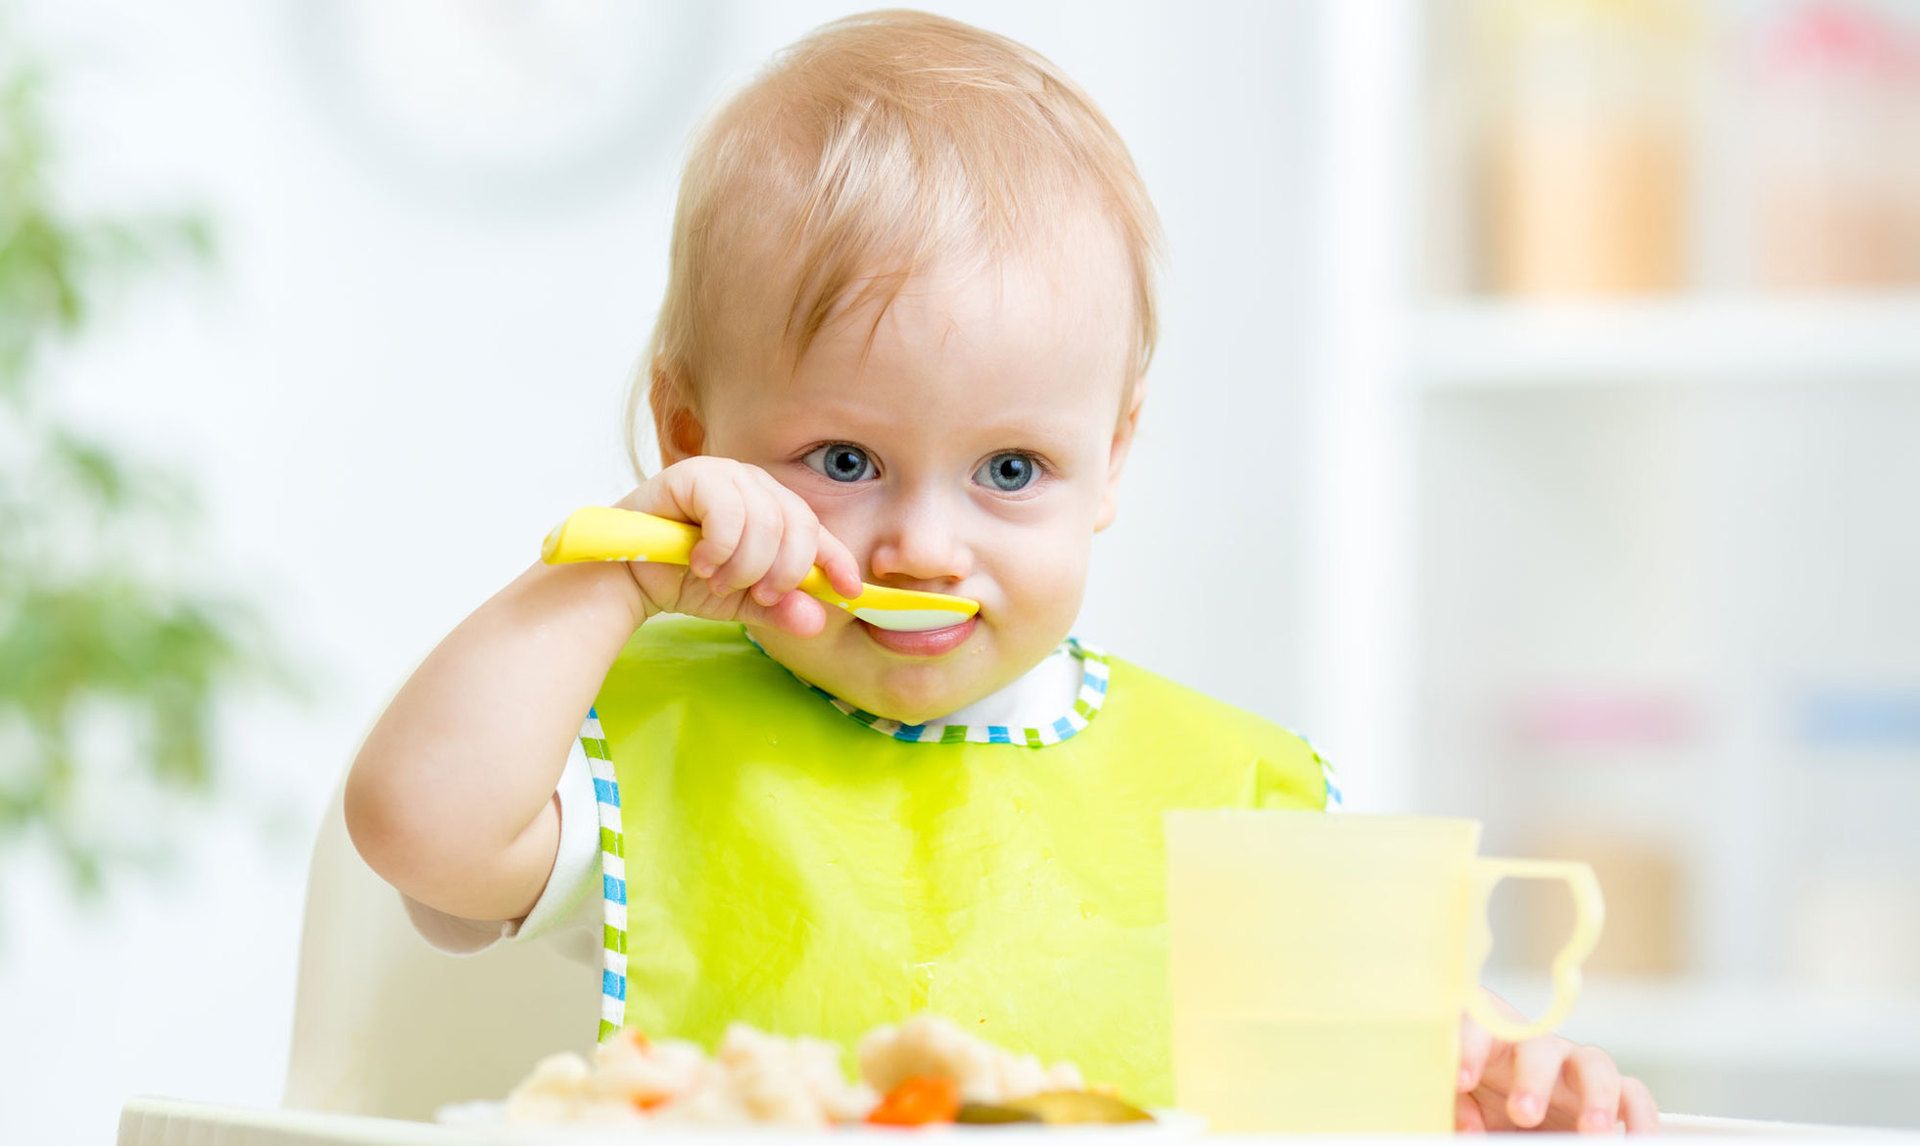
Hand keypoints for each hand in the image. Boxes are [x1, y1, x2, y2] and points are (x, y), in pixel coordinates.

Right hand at [611, 457, 863, 637]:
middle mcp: (757, 485)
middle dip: (783, 573)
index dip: (838, 560)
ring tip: (718, 580)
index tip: (849, 591)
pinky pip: (729, 514)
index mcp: (775, 509)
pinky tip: (700, 562)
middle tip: (757, 595)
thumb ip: (780, 609)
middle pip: (799, 527)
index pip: (819, 532)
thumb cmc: (685, 578)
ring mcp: (727, 475)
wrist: (628, 575)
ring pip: (767, 524)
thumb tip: (817, 618)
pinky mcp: (694, 474)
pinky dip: (719, 549)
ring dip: (744, 566)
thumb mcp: (743, 602)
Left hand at [1457, 991, 1657, 1133]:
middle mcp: (1536, 1048)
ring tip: (1593, 1132)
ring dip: (1597, 1097)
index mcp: (1492, 1043)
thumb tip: (1468, 1128)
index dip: (1469, 1048)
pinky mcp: (1612, 1094)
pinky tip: (1638, 1140)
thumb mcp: (1465, 1106)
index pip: (1479, 1026)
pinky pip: (1634, 1094)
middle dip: (1533, 1080)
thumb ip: (1460, 1111)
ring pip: (1595, 1063)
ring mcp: (1577, 1068)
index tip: (1461, 1081)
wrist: (1516, 1124)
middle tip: (1523, 1114)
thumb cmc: (1481, 1104)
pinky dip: (1640, 1117)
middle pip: (1538, 1047)